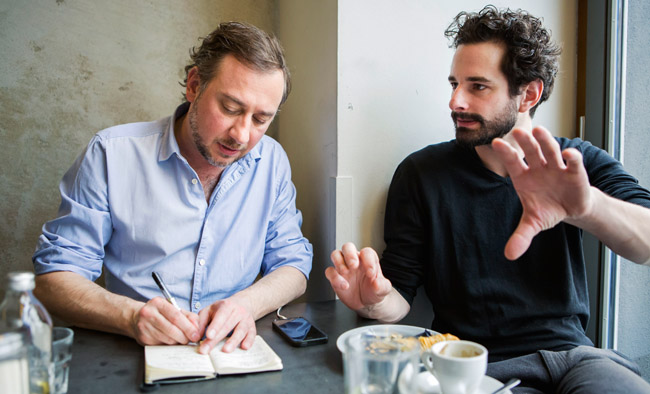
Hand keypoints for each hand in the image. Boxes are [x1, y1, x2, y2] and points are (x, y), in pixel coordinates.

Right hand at [131, 296, 200, 344]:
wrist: (135, 318)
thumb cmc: (159, 313)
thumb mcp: (172, 308)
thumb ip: (188, 315)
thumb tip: (197, 327)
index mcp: (158, 303)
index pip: (176, 316)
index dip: (188, 327)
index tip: (196, 335)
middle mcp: (148, 314)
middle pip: (171, 329)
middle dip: (184, 337)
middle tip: (191, 339)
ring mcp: (144, 327)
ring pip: (167, 339)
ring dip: (178, 342)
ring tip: (182, 339)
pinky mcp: (143, 339)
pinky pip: (161, 345)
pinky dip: (170, 345)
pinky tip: (172, 341)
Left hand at [197, 298, 255, 353]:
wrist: (243, 303)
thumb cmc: (222, 309)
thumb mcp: (210, 310)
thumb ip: (201, 322)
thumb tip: (195, 337)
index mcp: (226, 306)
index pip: (220, 317)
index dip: (215, 326)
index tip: (208, 336)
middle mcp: (238, 312)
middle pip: (227, 326)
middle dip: (216, 339)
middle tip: (206, 350)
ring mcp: (246, 320)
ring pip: (241, 330)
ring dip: (233, 341)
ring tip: (225, 350)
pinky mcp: (252, 327)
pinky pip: (252, 334)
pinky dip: (249, 341)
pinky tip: (244, 347)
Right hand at [325, 242, 392, 311]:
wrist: (365, 303)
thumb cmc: (373, 291)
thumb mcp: (383, 290)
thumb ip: (382, 286)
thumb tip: (377, 283)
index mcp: (368, 260)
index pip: (366, 252)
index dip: (368, 261)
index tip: (371, 274)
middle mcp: (354, 260)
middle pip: (348, 247)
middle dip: (349, 254)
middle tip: (354, 265)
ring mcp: (343, 267)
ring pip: (335, 254)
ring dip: (339, 262)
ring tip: (346, 272)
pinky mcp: (335, 277)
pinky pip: (330, 271)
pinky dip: (334, 278)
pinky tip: (344, 286)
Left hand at [492, 126, 592, 259]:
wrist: (571, 209)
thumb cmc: (548, 209)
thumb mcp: (533, 223)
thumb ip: (521, 236)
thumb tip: (509, 255)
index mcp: (523, 176)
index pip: (512, 162)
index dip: (505, 153)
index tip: (495, 143)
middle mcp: (539, 167)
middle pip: (530, 151)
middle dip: (525, 142)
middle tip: (518, 131)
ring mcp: (556, 166)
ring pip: (550, 150)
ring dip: (545, 141)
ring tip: (539, 130)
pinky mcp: (574, 171)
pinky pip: (572, 161)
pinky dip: (571, 157)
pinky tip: (569, 154)